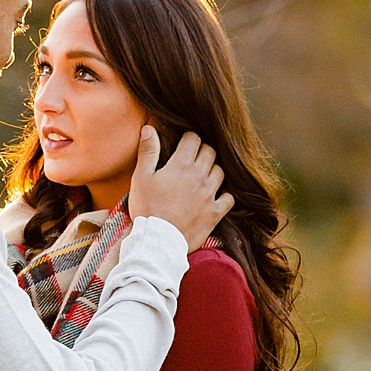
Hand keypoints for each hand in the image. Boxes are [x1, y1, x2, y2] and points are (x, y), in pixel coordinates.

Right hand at [127, 126, 232, 249]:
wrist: (158, 241)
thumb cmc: (147, 209)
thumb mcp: (141, 178)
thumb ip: (148, 152)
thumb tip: (149, 129)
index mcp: (181, 166)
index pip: (193, 139)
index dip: (189, 138)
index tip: (184, 143)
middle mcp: (199, 177)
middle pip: (210, 152)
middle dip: (202, 150)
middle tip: (193, 158)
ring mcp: (210, 195)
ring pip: (220, 171)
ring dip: (213, 169)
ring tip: (203, 175)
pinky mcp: (215, 213)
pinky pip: (229, 198)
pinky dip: (225, 194)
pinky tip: (216, 195)